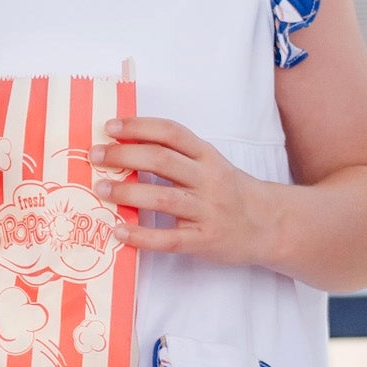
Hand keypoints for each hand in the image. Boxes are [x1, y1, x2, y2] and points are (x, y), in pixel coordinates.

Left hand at [99, 115, 281, 270]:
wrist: (270, 225)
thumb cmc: (232, 192)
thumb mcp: (211, 165)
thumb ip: (177, 157)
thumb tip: (125, 147)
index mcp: (208, 156)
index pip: (171, 132)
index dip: (139, 126)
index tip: (110, 127)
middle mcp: (208, 179)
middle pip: (162, 160)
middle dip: (124, 156)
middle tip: (96, 155)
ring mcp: (207, 211)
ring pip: (163, 198)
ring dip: (127, 192)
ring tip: (101, 189)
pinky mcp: (204, 240)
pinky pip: (168, 239)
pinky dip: (141, 236)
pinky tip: (119, 231)